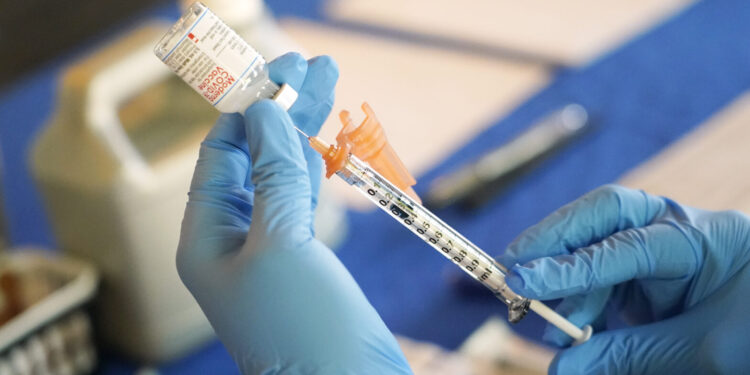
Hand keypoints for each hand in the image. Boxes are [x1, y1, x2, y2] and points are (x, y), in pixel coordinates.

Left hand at [176, 53, 411, 373]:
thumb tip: (266, 111)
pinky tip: (325, 140)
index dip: (251, 108)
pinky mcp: (306, 261)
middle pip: (254, 158)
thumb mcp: (281, 246)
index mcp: (206, 240)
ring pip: (283, 175)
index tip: (283, 70)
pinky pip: (304, 200)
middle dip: (283, 111)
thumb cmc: (302, 334)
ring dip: (305, 131)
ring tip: (329, 84)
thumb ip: (275, 175)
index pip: (223, 154)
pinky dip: (316, 167)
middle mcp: (233, 241)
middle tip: (315, 66)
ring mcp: (271, 251)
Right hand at [498, 185, 749, 373]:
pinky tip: (569, 322)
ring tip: (543, 317)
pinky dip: (579, 293)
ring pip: (596, 241)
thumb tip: (559, 369)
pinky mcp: (647, 269)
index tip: (522, 282)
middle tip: (512, 270)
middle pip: (604, 215)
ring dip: (563, 277)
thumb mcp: (700, 353)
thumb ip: (627, 357)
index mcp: (705, 239)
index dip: (571, 266)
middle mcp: (678, 228)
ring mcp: (661, 244)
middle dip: (554, 240)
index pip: (627, 245)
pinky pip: (601, 270)